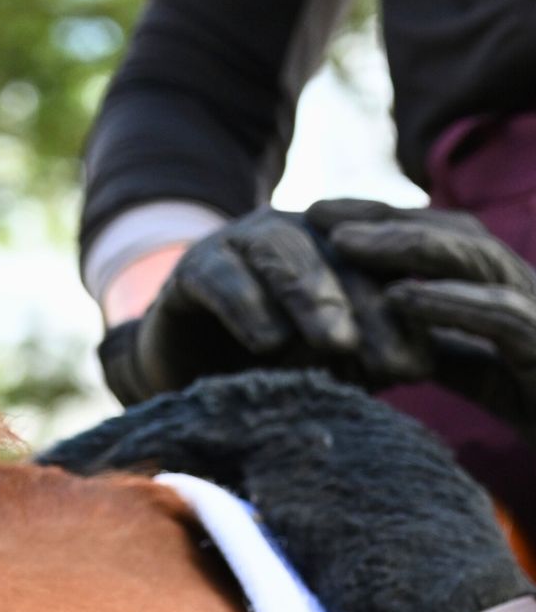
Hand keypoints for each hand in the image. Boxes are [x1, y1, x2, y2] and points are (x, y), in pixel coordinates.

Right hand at [102, 205, 432, 405]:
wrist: (186, 377)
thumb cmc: (267, 370)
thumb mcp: (325, 363)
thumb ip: (367, 353)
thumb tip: (425, 359)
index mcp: (333, 248)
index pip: (375, 268)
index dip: (397, 314)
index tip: (417, 368)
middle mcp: (289, 234)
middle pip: (334, 255)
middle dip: (362, 308)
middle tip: (382, 359)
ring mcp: (236, 244)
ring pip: (280, 253)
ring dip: (310, 296)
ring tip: (332, 343)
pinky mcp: (191, 268)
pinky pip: (219, 276)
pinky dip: (244, 304)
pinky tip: (265, 341)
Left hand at [309, 199, 535, 438]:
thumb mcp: (479, 375)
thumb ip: (439, 350)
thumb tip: (378, 341)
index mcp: (504, 291)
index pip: (439, 239)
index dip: (382, 222)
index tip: (317, 217)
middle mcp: (527, 289)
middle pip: (452, 233)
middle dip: (382, 218)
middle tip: (315, 212)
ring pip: (475, 260)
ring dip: (405, 247)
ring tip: (344, 244)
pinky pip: (501, 315)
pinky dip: (449, 302)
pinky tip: (401, 297)